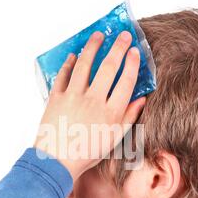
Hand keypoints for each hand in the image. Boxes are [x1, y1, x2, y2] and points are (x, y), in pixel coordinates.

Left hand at [34, 30, 145, 180]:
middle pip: (109, 67)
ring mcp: (73, 97)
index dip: (132, 64)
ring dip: (93, 47)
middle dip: (118, 48)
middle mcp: (94, 101)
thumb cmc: (86, 153)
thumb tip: (141, 99)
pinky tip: (73, 55)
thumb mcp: (113, 139)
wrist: (56, 161)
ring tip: (99, 36)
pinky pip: (63, 74)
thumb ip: (128, 117)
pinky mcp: (56, 97)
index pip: (126, 81)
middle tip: (124, 35)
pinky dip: (68, 63)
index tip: (135, 52)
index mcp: (110, 113)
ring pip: (85, 65)